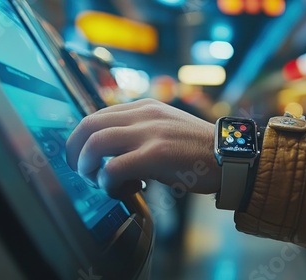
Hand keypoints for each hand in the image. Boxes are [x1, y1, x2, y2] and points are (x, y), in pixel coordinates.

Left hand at [66, 98, 220, 197]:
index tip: (86, 159)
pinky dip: (108, 182)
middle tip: (81, 171)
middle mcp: (144, 114)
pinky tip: (122, 189)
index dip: (83, 139)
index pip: (97, 115)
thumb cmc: (198, 148)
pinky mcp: (156, 154)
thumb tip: (114, 153)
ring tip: (98, 181)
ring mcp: (149, 133)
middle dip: (75, 151)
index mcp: (145, 107)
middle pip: (88, 125)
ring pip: (95, 143)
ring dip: (87, 166)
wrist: (230, 155)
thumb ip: (141, 132)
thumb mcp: (166, 128)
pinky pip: (114, 167)